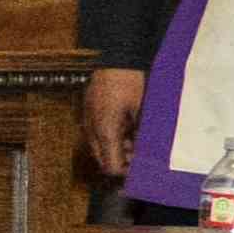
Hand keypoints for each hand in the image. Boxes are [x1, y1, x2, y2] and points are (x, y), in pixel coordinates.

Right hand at [79, 67, 141, 184]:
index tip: (141, 171)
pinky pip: (97, 135)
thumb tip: (145, 155)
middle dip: (121, 162)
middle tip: (140, 156)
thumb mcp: (142, 112)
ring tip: (136, 140)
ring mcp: (87, 122)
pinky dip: (111, 138)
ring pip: (100, 148)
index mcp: (105, 132)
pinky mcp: (88, 114)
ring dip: (117, 150)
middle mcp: (91, 130)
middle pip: (103, 160)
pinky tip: (126, 128)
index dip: (126, 173)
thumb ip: (141, 137)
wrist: (114, 59)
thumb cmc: (130, 83)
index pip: (111, 167)